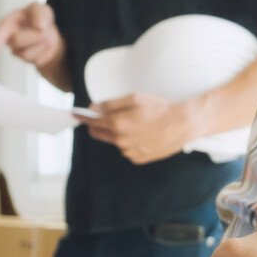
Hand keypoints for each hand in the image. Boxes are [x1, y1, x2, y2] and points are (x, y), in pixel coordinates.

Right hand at [0, 2, 62, 66]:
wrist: (49, 32)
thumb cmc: (38, 18)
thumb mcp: (40, 8)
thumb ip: (39, 12)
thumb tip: (39, 25)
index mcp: (7, 23)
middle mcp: (9, 38)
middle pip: (17, 40)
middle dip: (34, 34)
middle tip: (44, 29)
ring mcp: (17, 51)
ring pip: (28, 54)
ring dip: (42, 44)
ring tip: (43, 36)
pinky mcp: (28, 61)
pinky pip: (38, 60)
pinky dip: (46, 51)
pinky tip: (44, 45)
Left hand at [76, 93, 194, 163]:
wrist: (182, 125)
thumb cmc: (159, 108)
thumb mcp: (134, 98)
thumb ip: (110, 104)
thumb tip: (92, 108)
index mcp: (118, 124)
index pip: (91, 121)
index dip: (82, 116)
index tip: (75, 114)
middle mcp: (121, 141)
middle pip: (99, 133)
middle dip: (98, 125)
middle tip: (103, 116)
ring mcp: (130, 151)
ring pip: (115, 141)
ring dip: (117, 133)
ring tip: (135, 124)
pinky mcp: (138, 158)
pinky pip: (127, 149)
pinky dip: (130, 142)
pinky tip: (143, 134)